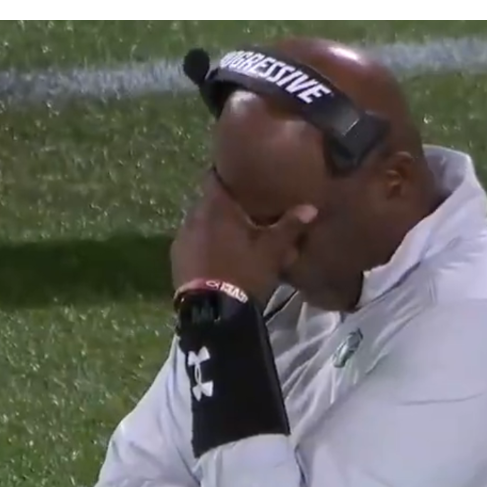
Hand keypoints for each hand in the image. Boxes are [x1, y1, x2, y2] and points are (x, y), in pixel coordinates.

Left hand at [170, 174, 317, 304]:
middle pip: (208, 201)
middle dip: (224, 205)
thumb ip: (290, 226)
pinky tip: (218, 256)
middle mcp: (193, 216)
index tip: (241, 177)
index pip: (214, 176)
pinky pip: (192, 242)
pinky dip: (204, 244)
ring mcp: (181, 238)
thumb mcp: (272, 249)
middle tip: (244, 211)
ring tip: (232, 236)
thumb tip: (310, 208)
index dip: (226, 175)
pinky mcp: (176, 258)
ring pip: (200, 223)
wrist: (214, 311)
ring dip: (213, 226)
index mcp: (215, 206)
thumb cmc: (244, 271)